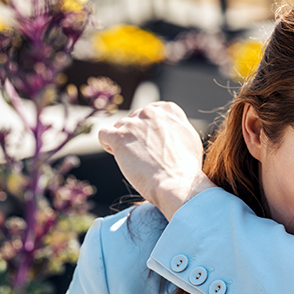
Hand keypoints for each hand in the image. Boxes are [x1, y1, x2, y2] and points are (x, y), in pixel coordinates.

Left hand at [98, 102, 215, 219]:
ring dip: (124, 143)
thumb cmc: (186, 168)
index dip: (149, 130)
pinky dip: (108, 144)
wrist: (176, 183)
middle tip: (146, 156)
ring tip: (136, 161)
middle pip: (134, 119)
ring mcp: (134, 123)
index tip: (154, 144)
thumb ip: (175, 127)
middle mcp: (150, 111)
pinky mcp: (119, 136)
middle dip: (136, 136)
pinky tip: (118, 155)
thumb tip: (166, 128)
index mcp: (168, 110)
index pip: (150, 113)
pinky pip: (104, 134)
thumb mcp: (189, 138)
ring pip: (119, 127)